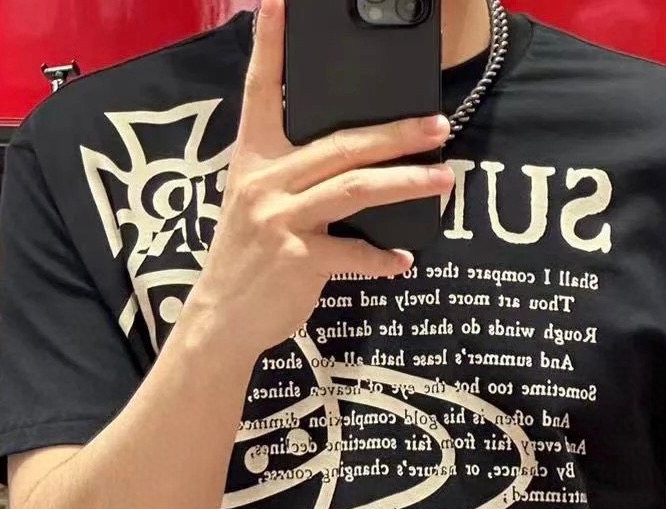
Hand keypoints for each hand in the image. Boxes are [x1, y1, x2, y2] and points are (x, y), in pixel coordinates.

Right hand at [188, 0, 454, 359]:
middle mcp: (266, 182)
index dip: (271, 45)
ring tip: (442, 180)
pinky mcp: (298, 260)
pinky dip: (382, 259)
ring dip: (406, 182)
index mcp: (254, 159)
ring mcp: (281, 220)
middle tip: (437, 124)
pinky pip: (353, 254)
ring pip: (356, 188)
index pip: (261, 90)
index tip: (280, 1)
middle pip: (341, 144)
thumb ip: (292, 175)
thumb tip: (350, 158)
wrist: (222, 320)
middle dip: (395, 133)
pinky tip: (403, 260)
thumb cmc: (247, 260)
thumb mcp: (256, 204)